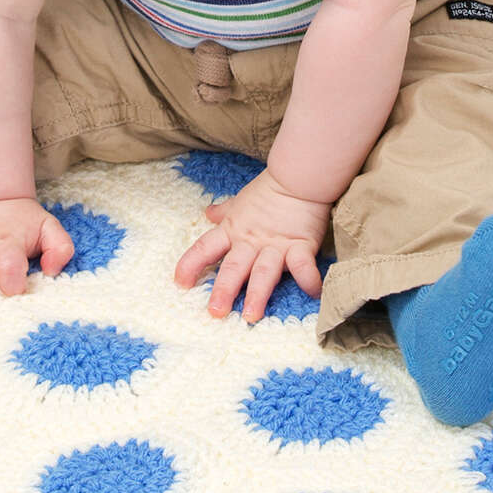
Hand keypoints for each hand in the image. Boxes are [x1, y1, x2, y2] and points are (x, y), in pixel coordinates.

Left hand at [174, 168, 329, 324]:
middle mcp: (252, 242)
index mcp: (233, 231)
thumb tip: (208, 213)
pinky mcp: (301, 246)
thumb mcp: (241, 202)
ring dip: (257, 294)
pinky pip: (303, 265)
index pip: (206, 248)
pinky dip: (308, 279)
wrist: (299, 177)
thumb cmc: (269, 191)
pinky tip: (312, 295)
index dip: (191, 264)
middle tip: (215, 312)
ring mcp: (276, 246)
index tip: (180, 282)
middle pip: (234, 267)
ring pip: (263, 272)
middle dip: (224, 289)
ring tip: (250, 315)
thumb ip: (224, 212)